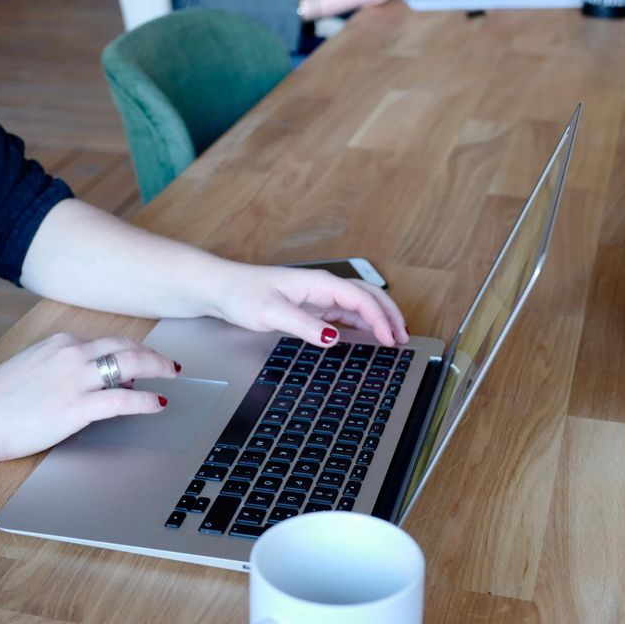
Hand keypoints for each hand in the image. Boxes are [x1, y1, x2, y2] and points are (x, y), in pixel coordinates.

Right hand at [0, 334, 178, 463]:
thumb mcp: (30, 367)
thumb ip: (59, 366)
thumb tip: (86, 375)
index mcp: (59, 343)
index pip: (106, 342)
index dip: (130, 351)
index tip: (142, 358)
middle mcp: (71, 354)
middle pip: (125, 347)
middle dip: (152, 354)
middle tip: (169, 363)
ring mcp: (76, 379)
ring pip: (131, 365)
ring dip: (157, 368)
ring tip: (171, 375)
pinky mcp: (77, 407)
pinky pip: (124, 401)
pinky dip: (146, 401)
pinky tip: (158, 403)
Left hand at [208, 263, 408, 346]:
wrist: (220, 289)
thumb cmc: (242, 295)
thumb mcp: (272, 313)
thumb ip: (304, 326)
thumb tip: (334, 338)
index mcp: (319, 284)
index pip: (361, 298)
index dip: (380, 318)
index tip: (390, 339)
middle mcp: (322, 287)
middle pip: (368, 296)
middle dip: (389, 314)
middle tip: (403, 337)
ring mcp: (318, 296)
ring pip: (359, 303)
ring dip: (379, 318)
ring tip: (394, 337)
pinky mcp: (311, 306)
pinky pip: (345, 312)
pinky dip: (362, 322)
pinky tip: (367, 335)